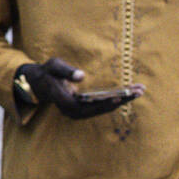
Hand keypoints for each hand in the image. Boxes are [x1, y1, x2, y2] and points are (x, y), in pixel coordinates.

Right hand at [22, 57, 143, 118]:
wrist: (40, 83)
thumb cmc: (47, 72)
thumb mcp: (53, 66)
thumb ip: (65, 70)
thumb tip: (81, 75)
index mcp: (63, 100)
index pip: (85, 106)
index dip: (102, 103)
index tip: (118, 98)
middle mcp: (71, 111)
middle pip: (99, 109)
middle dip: (120, 100)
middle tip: (138, 91)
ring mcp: (78, 112)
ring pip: (102, 109)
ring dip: (121, 101)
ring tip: (139, 91)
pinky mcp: (83, 110)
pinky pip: (101, 107)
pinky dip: (115, 100)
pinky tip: (128, 94)